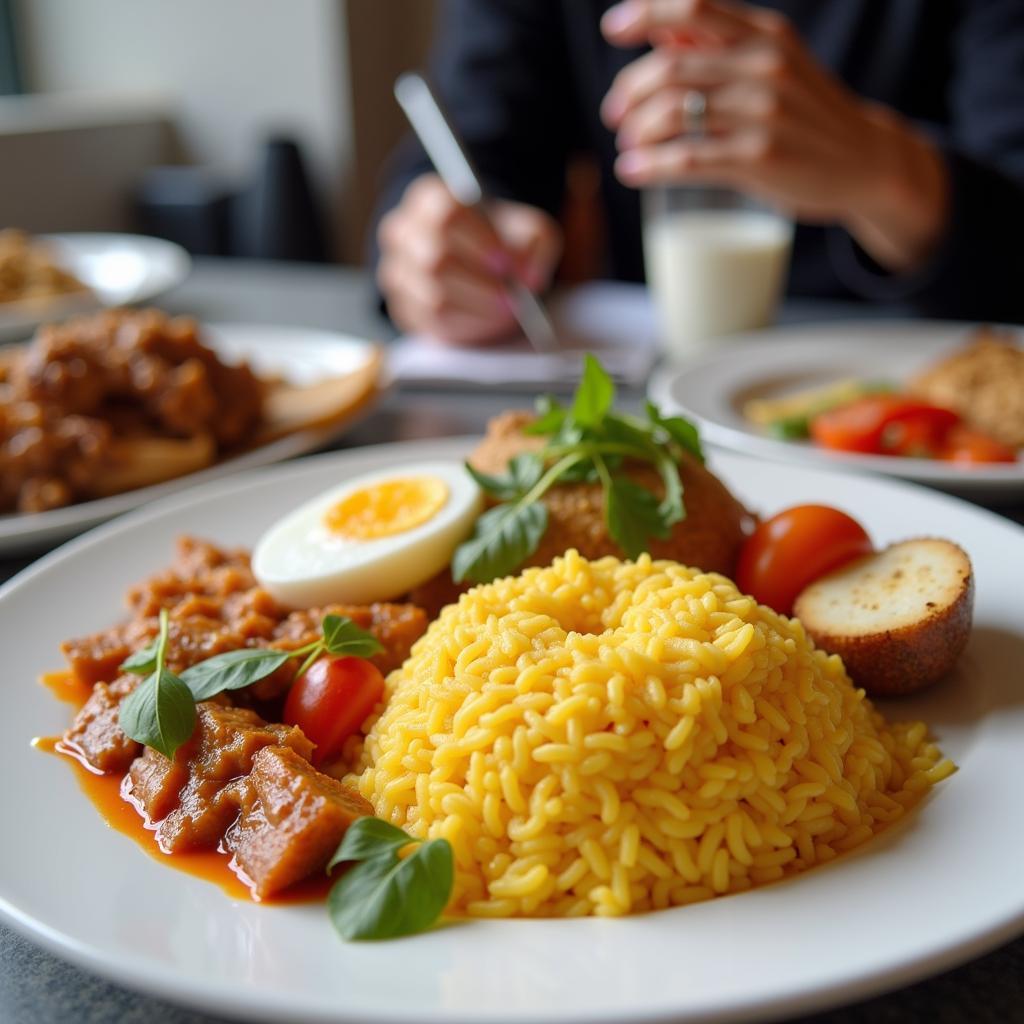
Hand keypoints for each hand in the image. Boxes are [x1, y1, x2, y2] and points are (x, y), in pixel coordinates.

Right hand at [376, 174, 561, 344]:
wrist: (478, 268)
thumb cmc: (500, 242)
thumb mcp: (527, 230)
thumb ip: (535, 243)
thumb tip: (527, 275)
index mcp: (430, 199)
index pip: (446, 214)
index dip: (479, 240)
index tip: (506, 262)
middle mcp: (404, 232)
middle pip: (435, 258)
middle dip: (480, 283)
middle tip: (512, 297)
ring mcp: (398, 272)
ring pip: (434, 295)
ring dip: (478, 307)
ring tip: (506, 308)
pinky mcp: (405, 308)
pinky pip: (434, 321)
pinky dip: (468, 323)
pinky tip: (488, 317)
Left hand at [600, 0, 947, 272]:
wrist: (862, 160)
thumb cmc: (805, 112)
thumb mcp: (772, 64)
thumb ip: (719, 47)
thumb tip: (661, 31)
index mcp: (764, 35)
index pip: (694, 7)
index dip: (645, 12)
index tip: (613, 30)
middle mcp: (763, 66)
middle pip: (670, 69)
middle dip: (629, 92)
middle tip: (614, 114)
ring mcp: (762, 112)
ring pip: (674, 113)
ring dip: (637, 130)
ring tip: (627, 144)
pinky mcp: (758, 157)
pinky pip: (687, 158)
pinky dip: (649, 165)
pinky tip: (631, 170)